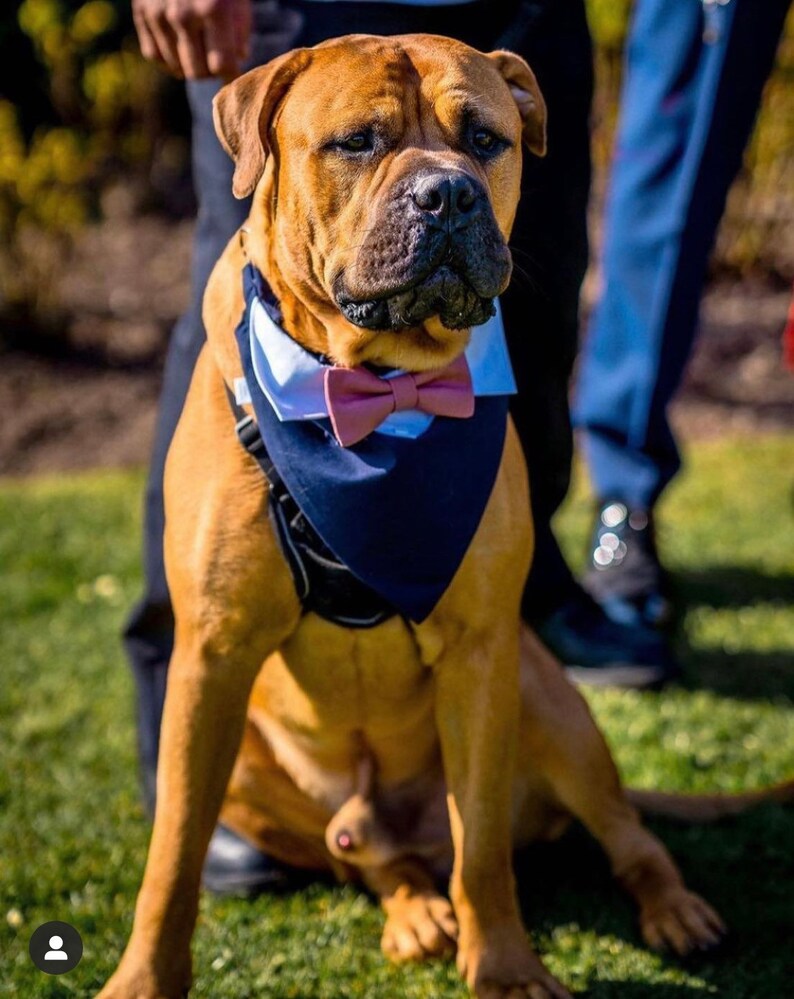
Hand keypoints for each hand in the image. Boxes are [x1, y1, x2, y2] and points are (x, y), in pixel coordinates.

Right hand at [132, 0, 251, 79]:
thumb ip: (239, 31)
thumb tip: (236, 60)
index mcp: (213, 9)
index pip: (223, 66)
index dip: (231, 74)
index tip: (233, 72)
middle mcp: (182, 15)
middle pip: (198, 72)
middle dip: (210, 72)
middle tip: (214, 59)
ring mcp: (158, 14)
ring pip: (176, 68)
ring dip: (189, 64)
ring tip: (198, 48)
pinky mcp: (141, 12)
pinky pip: (155, 55)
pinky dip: (168, 57)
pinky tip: (179, 46)